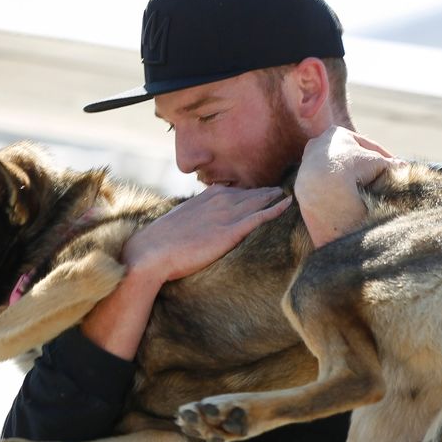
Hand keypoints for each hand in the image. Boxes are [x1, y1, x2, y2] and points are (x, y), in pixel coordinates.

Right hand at [123, 185, 291, 282]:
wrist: (152, 253)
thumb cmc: (161, 243)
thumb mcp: (179, 222)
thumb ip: (193, 217)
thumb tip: (196, 224)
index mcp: (205, 197)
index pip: (234, 190)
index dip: (249, 191)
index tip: (261, 191)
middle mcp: (218, 200)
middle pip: (250, 193)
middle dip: (266, 191)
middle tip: (282, 187)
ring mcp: (226, 214)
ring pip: (258, 201)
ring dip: (274, 197)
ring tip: (287, 194)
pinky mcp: (231, 231)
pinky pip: (260, 216)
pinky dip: (276, 208)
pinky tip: (288, 204)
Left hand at [295, 126, 406, 247]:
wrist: (322, 190)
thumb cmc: (351, 170)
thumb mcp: (377, 163)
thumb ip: (390, 164)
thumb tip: (404, 167)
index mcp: (335, 133)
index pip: (365, 145)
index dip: (383, 156)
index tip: (395, 168)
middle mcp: (318, 145)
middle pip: (349, 158)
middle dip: (364, 168)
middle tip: (379, 180)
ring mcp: (307, 165)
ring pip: (336, 173)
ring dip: (349, 181)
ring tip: (365, 194)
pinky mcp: (301, 184)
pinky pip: (325, 187)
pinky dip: (336, 192)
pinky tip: (347, 201)